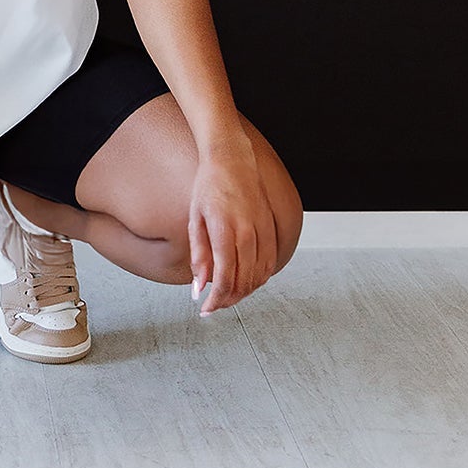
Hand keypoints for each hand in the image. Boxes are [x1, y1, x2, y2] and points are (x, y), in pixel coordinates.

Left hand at [188, 127, 279, 315]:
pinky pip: (270, 262)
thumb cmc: (209, 186)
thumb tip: (198, 287)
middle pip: (245, 281)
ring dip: (244, 292)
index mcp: (225, 230)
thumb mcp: (195, 219)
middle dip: (229, 300)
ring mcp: (263, 229)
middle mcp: (248, 232)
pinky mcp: (272, 227)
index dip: (216, 300)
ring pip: (260, 276)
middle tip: (214, 305)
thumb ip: (199, 255)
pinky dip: (259, 278)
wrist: (232, 158)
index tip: (206, 309)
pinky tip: (246, 280)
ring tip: (227, 295)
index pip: (226, 278)